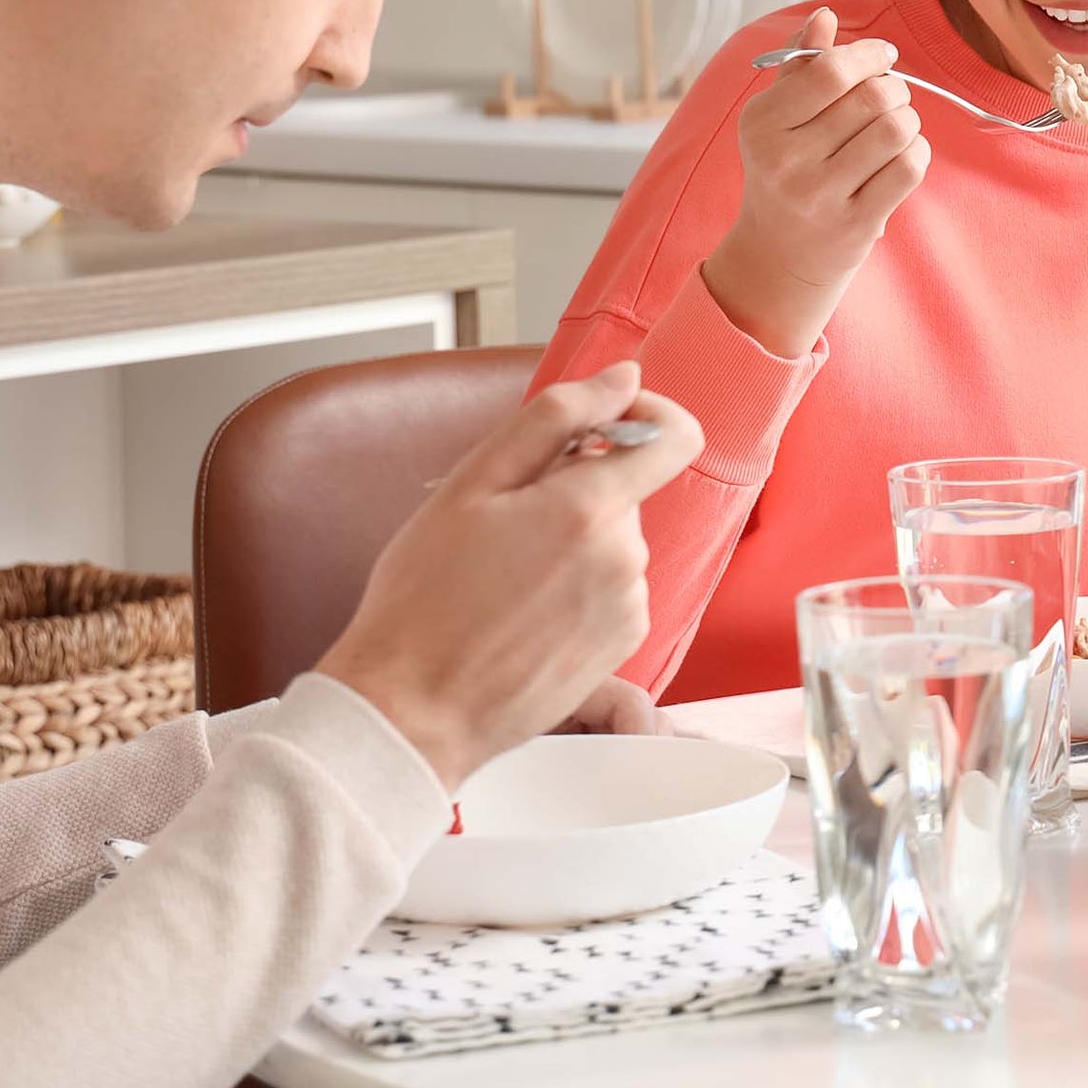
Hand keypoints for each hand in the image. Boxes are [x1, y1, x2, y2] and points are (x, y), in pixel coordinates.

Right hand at [317, 362, 703, 788]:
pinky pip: (613, 589)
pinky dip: (578, 588)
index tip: (602, 424)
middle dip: (574, 490)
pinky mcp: (623, 647)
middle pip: (624, 491)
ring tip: (505, 577)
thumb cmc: (425, 600)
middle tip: (504, 525)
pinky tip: (524, 612)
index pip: (674, 436)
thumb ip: (555, 417)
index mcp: (590, 510)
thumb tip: (623, 378)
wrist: (413, 709)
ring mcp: (629, 608)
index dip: (644, 415)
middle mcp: (626, 560)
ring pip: (615, 542)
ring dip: (572, 543)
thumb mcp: (471, 485)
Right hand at [700, 7, 929, 357]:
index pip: (830, 71)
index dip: (868, 55)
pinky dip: (917, 151)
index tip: (884, 55)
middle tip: (891, 95)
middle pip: (872, 97)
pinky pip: (909, 168)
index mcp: (762, 123)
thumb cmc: (784, 170)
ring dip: (909, 120)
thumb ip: (799, 65)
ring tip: (896, 126)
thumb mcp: (776, 118)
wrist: (778, 255)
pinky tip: (904, 153)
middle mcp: (786, 160)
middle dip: (894, 87)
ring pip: (896, 130)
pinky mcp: (856, 223)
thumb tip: (823, 17)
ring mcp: (821, 195)